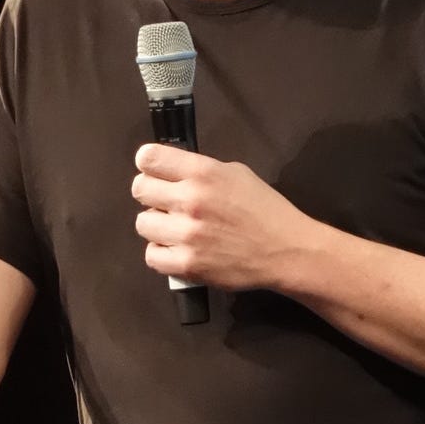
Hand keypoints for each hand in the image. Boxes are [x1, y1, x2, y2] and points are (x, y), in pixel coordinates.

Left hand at [131, 143, 313, 290]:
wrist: (285, 249)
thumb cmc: (264, 207)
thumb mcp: (236, 173)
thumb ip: (201, 170)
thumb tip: (173, 173)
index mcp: (202, 172)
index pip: (149, 158)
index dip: (148, 164)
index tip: (154, 171)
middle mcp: (190, 199)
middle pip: (139, 189)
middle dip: (150, 193)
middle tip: (166, 202)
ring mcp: (186, 234)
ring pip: (142, 223)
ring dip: (156, 225)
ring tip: (175, 228)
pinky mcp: (187, 265)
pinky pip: (151, 256)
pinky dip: (162, 252)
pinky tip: (177, 248)